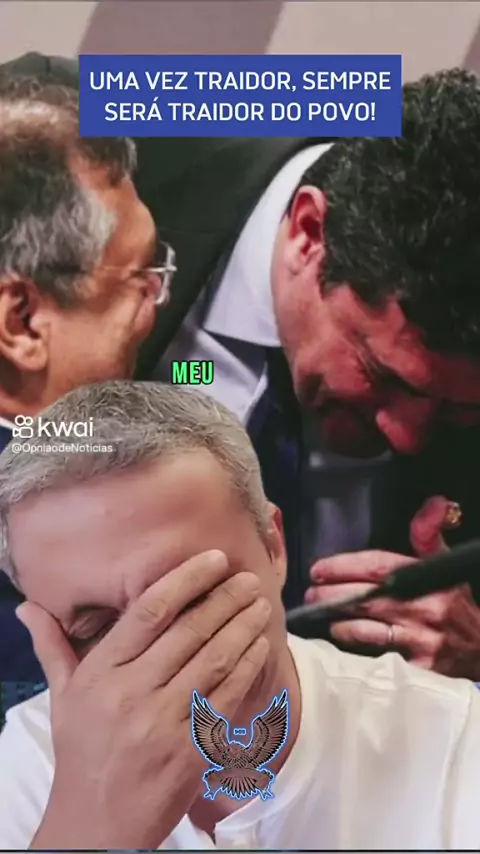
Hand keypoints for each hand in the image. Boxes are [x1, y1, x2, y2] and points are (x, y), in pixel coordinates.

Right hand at [19, 550, 270, 849]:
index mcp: (100, 673)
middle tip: (250, 578)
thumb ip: (54, 646)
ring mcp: (162, 724)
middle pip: (188, 632)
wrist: (96, 824)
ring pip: (213, 662)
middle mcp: (130, 693)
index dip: (186, 580)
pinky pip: (225, 700)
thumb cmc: (81, 752)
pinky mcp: (189, 752)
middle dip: (224, 599)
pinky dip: (246, 670)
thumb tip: (29, 606)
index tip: (214, 560)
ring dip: (242, 628)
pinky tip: (260, 647)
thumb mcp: (62, 698)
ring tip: (260, 604)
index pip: (149, 612)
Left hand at [305, 497, 479, 679]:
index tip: (318, 569)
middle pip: (365, 598)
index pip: (378, 566)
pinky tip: (343, 642)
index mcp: (428, 577)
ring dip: (339, 623)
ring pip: (366, 630)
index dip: (344, 566)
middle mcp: (423, 607)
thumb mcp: (445, 563)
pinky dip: (356, 650)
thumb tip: (433, 502)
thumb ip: (428, 533)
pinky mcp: (417, 668)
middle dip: (331, 596)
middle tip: (311, 594)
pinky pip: (376, 658)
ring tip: (322, 618)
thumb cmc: (454, 603)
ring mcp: (420, 640)